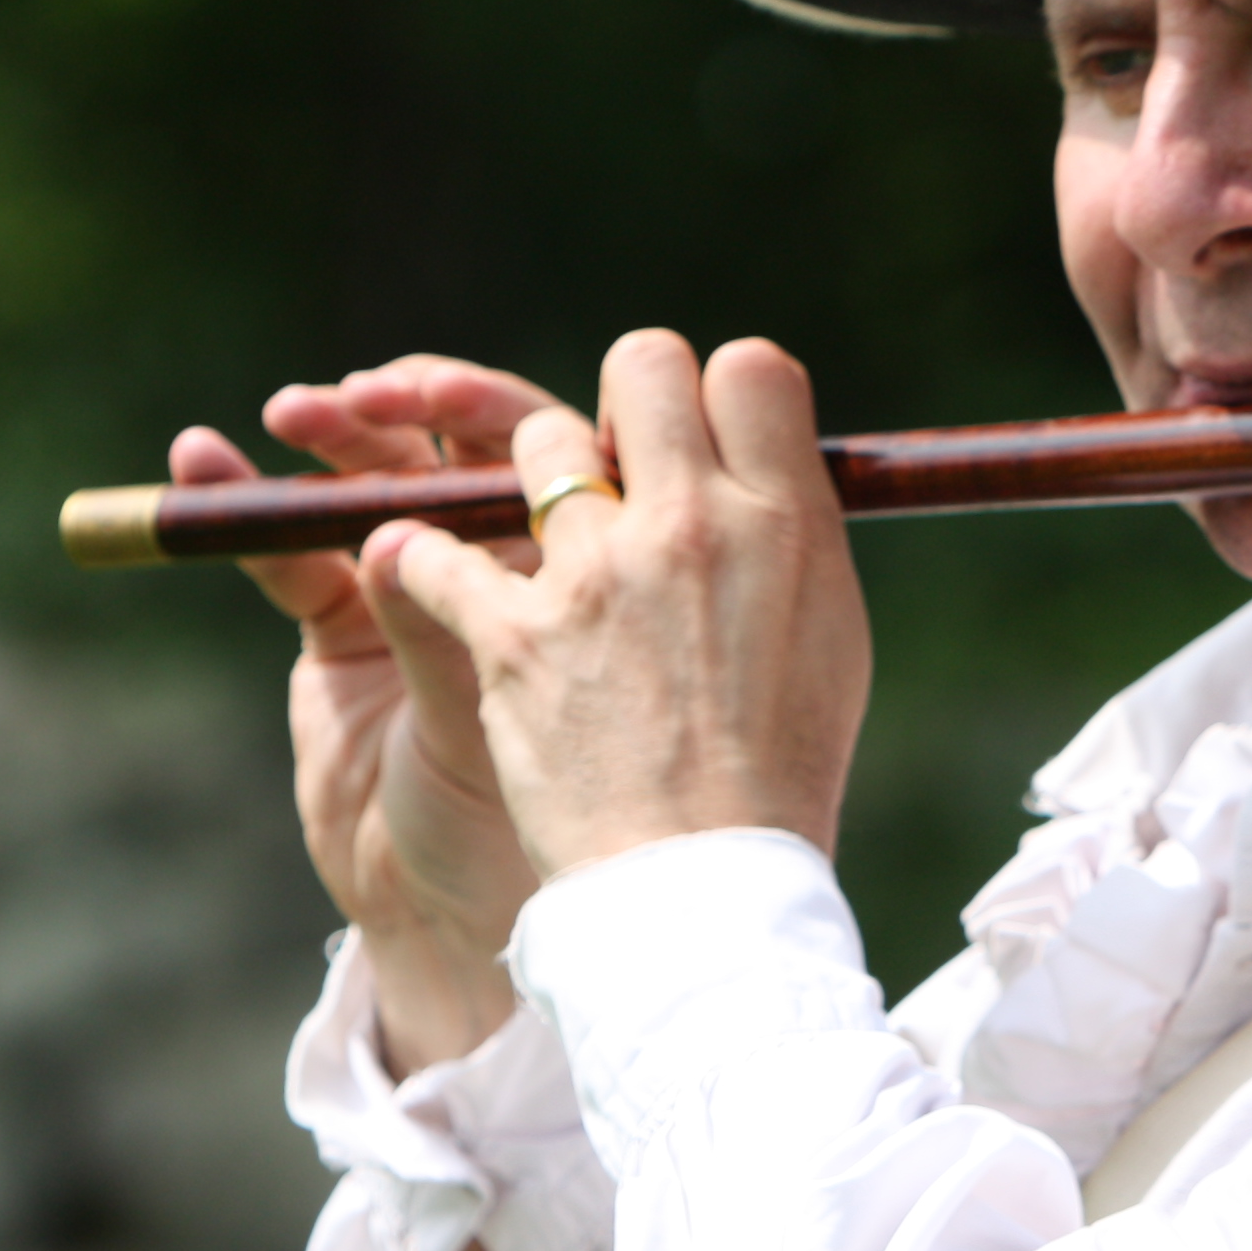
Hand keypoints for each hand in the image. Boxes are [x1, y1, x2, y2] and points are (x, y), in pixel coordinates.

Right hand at [172, 355, 562, 1074]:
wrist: (457, 919)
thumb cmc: (516, 823)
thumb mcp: (489, 719)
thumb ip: (442, 630)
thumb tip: (390, 543)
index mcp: (570, 565)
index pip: (535, 452)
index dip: (484, 412)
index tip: (433, 397)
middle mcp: (499, 564)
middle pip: (446, 451)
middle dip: (397, 411)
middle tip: (354, 396)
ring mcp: (416, 590)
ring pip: (369, 491)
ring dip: (328, 444)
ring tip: (287, 416)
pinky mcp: (341, 627)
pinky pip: (292, 553)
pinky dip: (248, 510)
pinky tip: (202, 462)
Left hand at [386, 331, 872, 882]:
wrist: (709, 887)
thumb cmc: (781, 772)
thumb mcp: (830, 636)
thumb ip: (788, 537)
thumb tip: (760, 475)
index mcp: (784, 522)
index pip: (751, 367)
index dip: (719, 393)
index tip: (704, 438)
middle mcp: (690, 524)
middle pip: (641, 363)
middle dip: (624, 398)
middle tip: (617, 457)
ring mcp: (594, 573)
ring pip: (534, 439)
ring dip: (532, 477)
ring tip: (539, 539)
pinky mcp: (510, 635)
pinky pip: (435, 551)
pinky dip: (421, 561)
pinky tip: (425, 575)